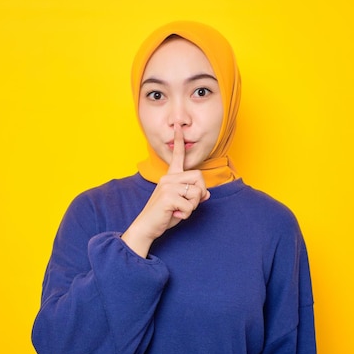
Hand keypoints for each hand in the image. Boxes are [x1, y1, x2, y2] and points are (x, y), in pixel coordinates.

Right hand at [121, 125, 209, 257]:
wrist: (146, 227)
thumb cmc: (164, 215)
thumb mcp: (181, 203)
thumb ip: (193, 196)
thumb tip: (207, 194)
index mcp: (170, 177)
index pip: (177, 156)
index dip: (179, 141)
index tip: (178, 126)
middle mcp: (168, 178)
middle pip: (199, 177)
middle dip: (200, 193)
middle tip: (188, 204)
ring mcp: (168, 186)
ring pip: (197, 192)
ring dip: (193, 206)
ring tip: (179, 210)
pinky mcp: (168, 197)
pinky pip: (191, 205)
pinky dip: (186, 214)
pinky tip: (175, 214)